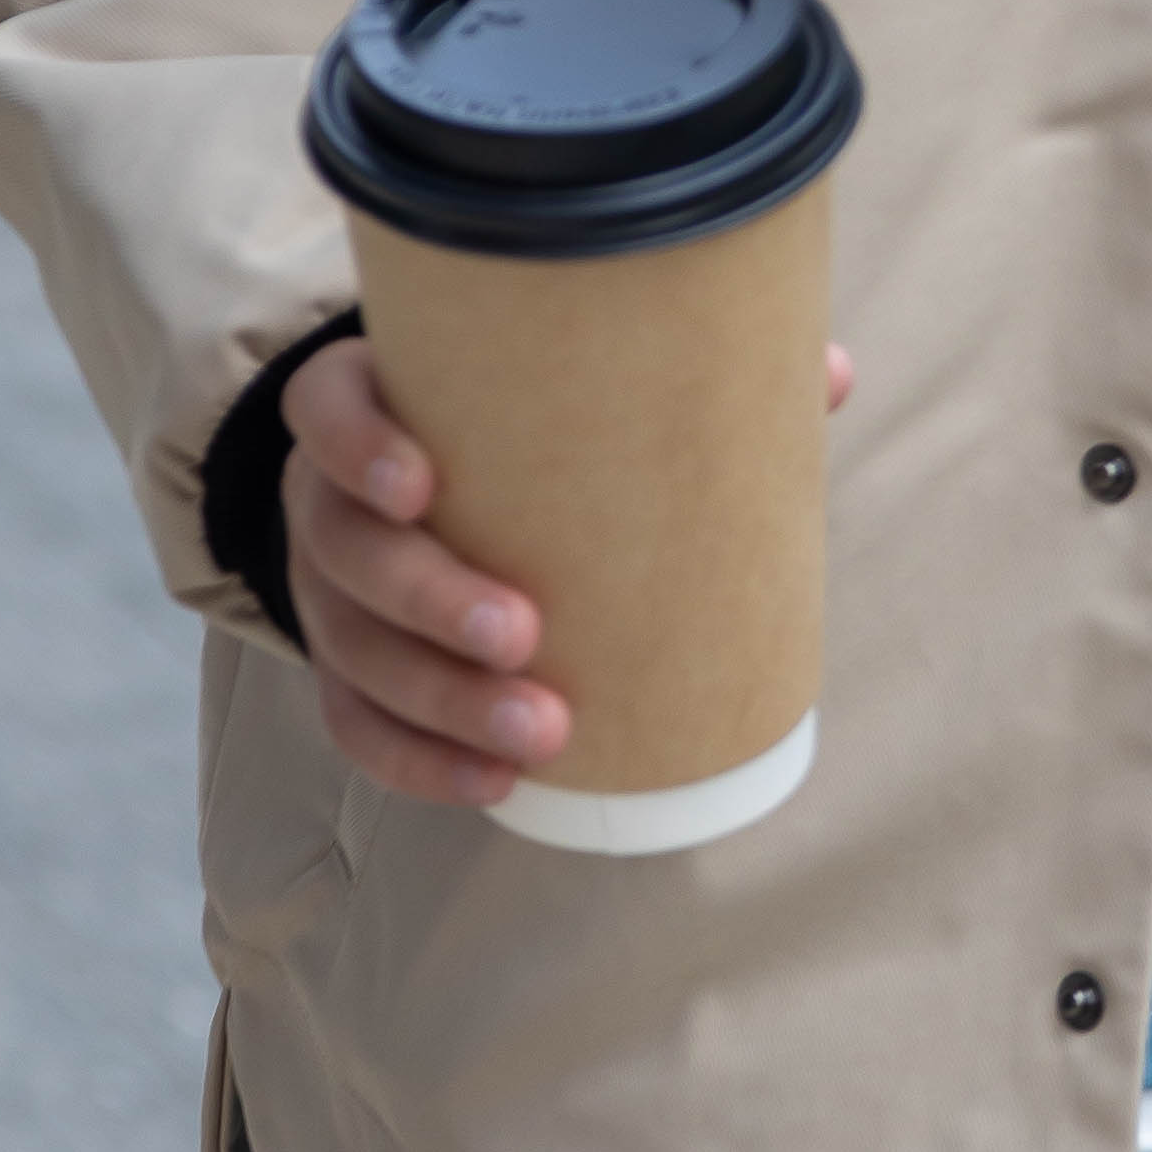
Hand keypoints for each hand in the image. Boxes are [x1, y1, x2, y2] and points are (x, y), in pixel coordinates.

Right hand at [281, 329, 852, 806]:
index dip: (358, 445)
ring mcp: (326, 591)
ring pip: (350, 651)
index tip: (425, 482)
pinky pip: (355, 725)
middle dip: (426, 598)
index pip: (325, 409)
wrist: (439, 485)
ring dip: (439, 701)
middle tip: (523, 632)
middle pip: (344, 547)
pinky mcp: (342, 669)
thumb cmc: (528, 425)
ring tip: (542, 734)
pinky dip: (419, 761)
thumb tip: (826, 372)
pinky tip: (495, 784)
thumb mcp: (572, 382)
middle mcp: (328, 497)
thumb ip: (681, 368)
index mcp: (371, 402)